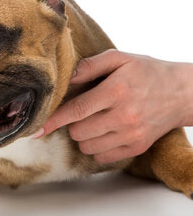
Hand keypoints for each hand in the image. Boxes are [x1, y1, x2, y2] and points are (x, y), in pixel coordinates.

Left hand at [37, 49, 192, 163]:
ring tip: (94, 120)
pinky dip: (96, 147)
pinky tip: (104, 132)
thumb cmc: (147, 72)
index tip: (37, 128)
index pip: (76, 110)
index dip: (53, 119)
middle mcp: (124, 115)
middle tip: (82, 111)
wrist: (183, 93)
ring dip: (83, 136)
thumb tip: (65, 76)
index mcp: (115, 91)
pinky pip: (102, 157)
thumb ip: (89, 66)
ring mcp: (131, 134)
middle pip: (78, 131)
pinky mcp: (137, 147)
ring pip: (87, 146)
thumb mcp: (119, 59)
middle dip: (72, 122)